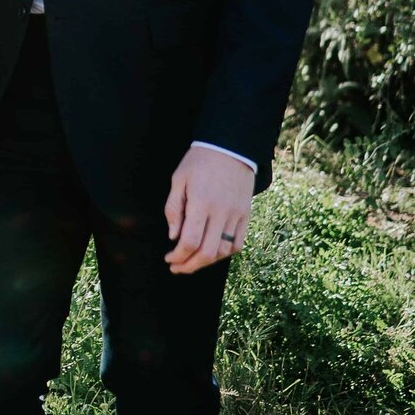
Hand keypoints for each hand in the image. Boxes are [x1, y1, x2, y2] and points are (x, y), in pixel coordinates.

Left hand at [164, 146, 252, 272]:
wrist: (231, 147)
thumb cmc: (199, 161)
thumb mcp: (179, 179)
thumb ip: (173, 209)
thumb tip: (173, 236)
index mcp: (200, 202)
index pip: (189, 241)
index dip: (177, 256)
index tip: (169, 258)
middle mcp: (220, 212)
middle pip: (207, 253)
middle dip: (189, 266)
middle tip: (177, 268)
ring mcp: (236, 214)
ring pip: (223, 251)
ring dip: (206, 262)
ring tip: (192, 261)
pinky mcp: (246, 214)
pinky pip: (238, 243)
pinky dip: (225, 254)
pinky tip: (212, 253)